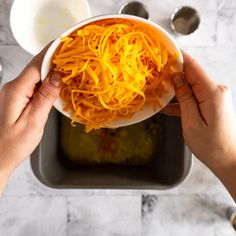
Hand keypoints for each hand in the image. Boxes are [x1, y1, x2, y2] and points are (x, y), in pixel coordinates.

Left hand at [0, 46, 61, 188]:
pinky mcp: (20, 99)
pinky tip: (58, 82)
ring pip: (37, 75)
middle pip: (36, 67)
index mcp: (17, 90)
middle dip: (54, 59)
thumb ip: (45, 97)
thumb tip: (57, 76)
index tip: (65, 42)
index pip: (36, 64)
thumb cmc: (14, 144)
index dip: (51, 52)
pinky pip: (36, 85)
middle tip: (73, 54)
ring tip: (70, 66)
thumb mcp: (34, 121)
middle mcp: (14, 87)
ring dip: (52, 70)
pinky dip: (48, 81)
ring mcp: (16, 93)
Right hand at [161, 51, 235, 199]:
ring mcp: (214, 97)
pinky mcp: (211, 103)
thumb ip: (184, 98)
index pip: (193, 67)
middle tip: (155, 72)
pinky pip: (193, 96)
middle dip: (173, 72)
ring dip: (175, 87)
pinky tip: (167, 104)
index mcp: (212, 93)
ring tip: (157, 89)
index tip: (164, 49)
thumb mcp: (191, 122)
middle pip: (191, 74)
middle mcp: (215, 90)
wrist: (228, 159)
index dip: (178, 57)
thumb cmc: (210, 145)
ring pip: (190, 86)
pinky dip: (181, 99)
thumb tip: (176, 78)